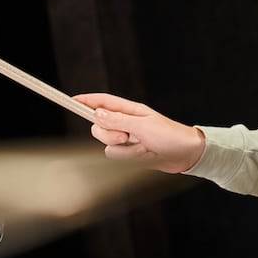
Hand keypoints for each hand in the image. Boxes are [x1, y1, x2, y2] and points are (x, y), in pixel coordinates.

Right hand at [73, 93, 205, 173]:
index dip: (87, 101)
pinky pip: (117, 156)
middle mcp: (126, 123)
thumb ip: (119, 120)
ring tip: (143, 147)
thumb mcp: (143, 126)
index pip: (103, 102)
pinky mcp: (130, 153)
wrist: (186, 155)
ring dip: (124, 149)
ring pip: (107, 144)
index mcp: (130, 110)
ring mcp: (128, 139)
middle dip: (108, 134)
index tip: (71, 100)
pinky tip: (144, 155)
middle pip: (99, 126)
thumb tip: (96, 113)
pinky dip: (130, 157)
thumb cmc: (170, 135)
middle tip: (126, 137)